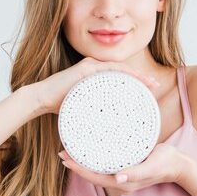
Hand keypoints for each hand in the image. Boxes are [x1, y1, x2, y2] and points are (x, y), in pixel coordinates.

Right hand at [30, 56, 160, 115]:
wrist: (41, 99)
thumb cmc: (59, 106)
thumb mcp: (82, 108)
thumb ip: (94, 112)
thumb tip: (105, 129)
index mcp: (95, 77)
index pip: (120, 77)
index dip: (136, 81)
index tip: (150, 90)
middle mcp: (94, 68)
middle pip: (123, 72)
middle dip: (141, 78)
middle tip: (155, 86)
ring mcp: (90, 67)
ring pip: (120, 69)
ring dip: (136, 75)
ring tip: (150, 84)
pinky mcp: (86, 69)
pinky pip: (109, 69)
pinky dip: (123, 74)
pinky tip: (134, 80)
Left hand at [58, 143, 190, 192]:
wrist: (178, 164)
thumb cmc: (166, 164)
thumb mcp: (152, 167)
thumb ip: (135, 173)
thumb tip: (117, 178)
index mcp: (123, 183)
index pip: (95, 177)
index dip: (79, 169)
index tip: (65, 158)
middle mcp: (120, 181)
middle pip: (93, 175)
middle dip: (76, 165)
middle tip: (62, 151)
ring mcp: (122, 176)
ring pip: (98, 170)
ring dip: (83, 162)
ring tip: (70, 150)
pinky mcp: (126, 168)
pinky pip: (105, 165)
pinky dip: (94, 158)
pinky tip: (89, 151)